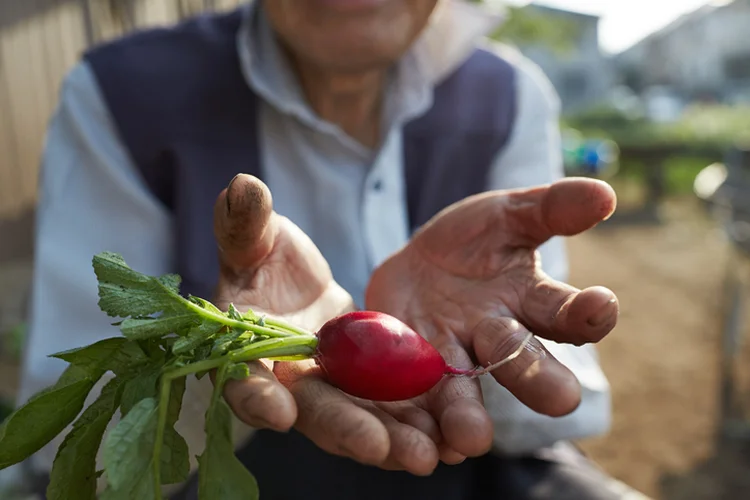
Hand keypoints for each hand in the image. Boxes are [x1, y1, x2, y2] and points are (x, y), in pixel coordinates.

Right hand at [211, 174, 442, 474]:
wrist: (297, 281)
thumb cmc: (265, 257)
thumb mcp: (256, 237)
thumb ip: (245, 224)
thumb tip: (241, 187)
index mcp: (248, 348)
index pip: (242, 375)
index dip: (253, 393)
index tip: (274, 410)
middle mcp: (288, 382)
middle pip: (314, 412)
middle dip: (346, 430)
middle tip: (382, 447)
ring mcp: (331, 390)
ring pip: (359, 422)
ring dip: (392, 441)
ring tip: (430, 454)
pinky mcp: (366, 388)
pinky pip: (391, 411)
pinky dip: (416, 424)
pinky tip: (449, 437)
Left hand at [364, 177, 619, 465]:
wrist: (415, 265)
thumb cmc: (473, 242)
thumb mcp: (506, 214)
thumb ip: (550, 208)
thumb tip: (605, 194)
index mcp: (530, 302)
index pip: (566, 312)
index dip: (587, 311)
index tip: (602, 304)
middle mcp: (498, 340)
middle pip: (522, 363)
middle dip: (539, 379)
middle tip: (562, 398)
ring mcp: (452, 360)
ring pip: (466, 395)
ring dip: (470, 417)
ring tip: (471, 437)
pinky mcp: (410, 374)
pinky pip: (414, 402)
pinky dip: (417, 423)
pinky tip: (419, 442)